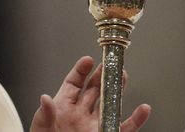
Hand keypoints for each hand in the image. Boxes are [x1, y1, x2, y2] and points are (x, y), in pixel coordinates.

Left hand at [29, 56, 150, 131]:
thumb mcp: (41, 128)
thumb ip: (45, 114)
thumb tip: (45, 99)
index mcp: (64, 108)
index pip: (74, 84)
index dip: (81, 71)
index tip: (88, 60)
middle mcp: (81, 115)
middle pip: (95, 89)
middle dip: (103, 74)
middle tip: (110, 62)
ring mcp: (94, 125)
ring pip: (110, 103)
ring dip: (118, 89)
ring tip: (123, 75)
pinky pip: (124, 128)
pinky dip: (136, 120)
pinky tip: (143, 109)